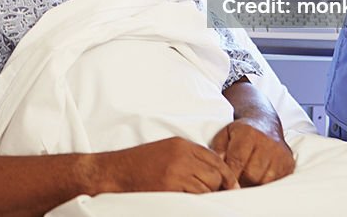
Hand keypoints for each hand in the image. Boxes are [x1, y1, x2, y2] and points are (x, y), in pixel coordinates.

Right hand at [98, 136, 238, 193]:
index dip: (226, 174)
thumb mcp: (166, 151)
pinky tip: (189, 202)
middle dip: (217, 187)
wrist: (115, 172)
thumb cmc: (138, 164)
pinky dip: (196, 202)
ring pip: (207, 187)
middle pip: (214, 174)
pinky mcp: (170, 188)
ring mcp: (176, 172)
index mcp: (181, 145)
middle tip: (215, 196)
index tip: (232, 186)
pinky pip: (194, 197)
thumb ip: (188, 157)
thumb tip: (213, 172)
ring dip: (206, 195)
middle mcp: (182, 156)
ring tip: (197, 198)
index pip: (214, 158)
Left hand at [210, 119, 294, 186]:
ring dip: (253, 184)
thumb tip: (218, 167)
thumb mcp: (225, 133)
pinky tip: (258, 178)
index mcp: (248, 133)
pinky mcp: (288, 162)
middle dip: (241, 181)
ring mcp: (280, 153)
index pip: (237, 161)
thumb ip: (218, 149)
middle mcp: (267, 142)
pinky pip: (276, 182)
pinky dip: (265, 184)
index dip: (230, 175)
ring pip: (264, 181)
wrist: (265, 122)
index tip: (224, 182)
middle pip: (252, 174)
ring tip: (246, 180)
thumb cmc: (241, 132)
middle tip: (235, 182)